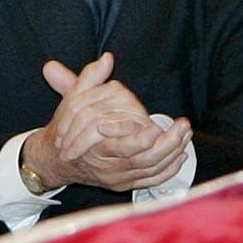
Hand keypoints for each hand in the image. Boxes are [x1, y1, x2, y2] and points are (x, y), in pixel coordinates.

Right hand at [31, 55, 190, 192]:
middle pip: (143, 161)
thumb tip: (107, 59)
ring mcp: (118, 177)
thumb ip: (89, 79)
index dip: (141, 141)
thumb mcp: (72, 101)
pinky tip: (180, 156)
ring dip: (172, 154)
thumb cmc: (66, 129)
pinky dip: (167, 171)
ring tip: (185, 134)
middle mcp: (108, 167)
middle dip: (167, 145)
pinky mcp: (126, 184)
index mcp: (95, 148)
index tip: (156, 127)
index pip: (122, 148)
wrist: (58, 160)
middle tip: (183, 127)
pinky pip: (151, 181)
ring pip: (150, 171)